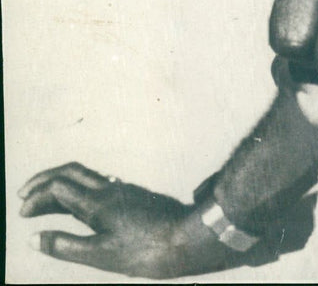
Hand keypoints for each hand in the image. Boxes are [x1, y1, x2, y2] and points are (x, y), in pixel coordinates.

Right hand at [19, 163, 245, 278]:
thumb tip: (34, 238)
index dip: (37, 197)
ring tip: (44, 201)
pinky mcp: (132, 196)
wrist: (187, 238)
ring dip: (61, 182)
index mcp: (97, 202)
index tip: (22, 213)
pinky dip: (79, 187)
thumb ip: (65, 246)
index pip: (58, 187)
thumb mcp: (99, 255)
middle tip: (24, 194)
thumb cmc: (144, 251)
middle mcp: (109, 189)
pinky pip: (99, 182)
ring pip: (85, 175)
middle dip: (44, 179)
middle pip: (70, 172)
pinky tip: (79, 203)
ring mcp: (122, 190)